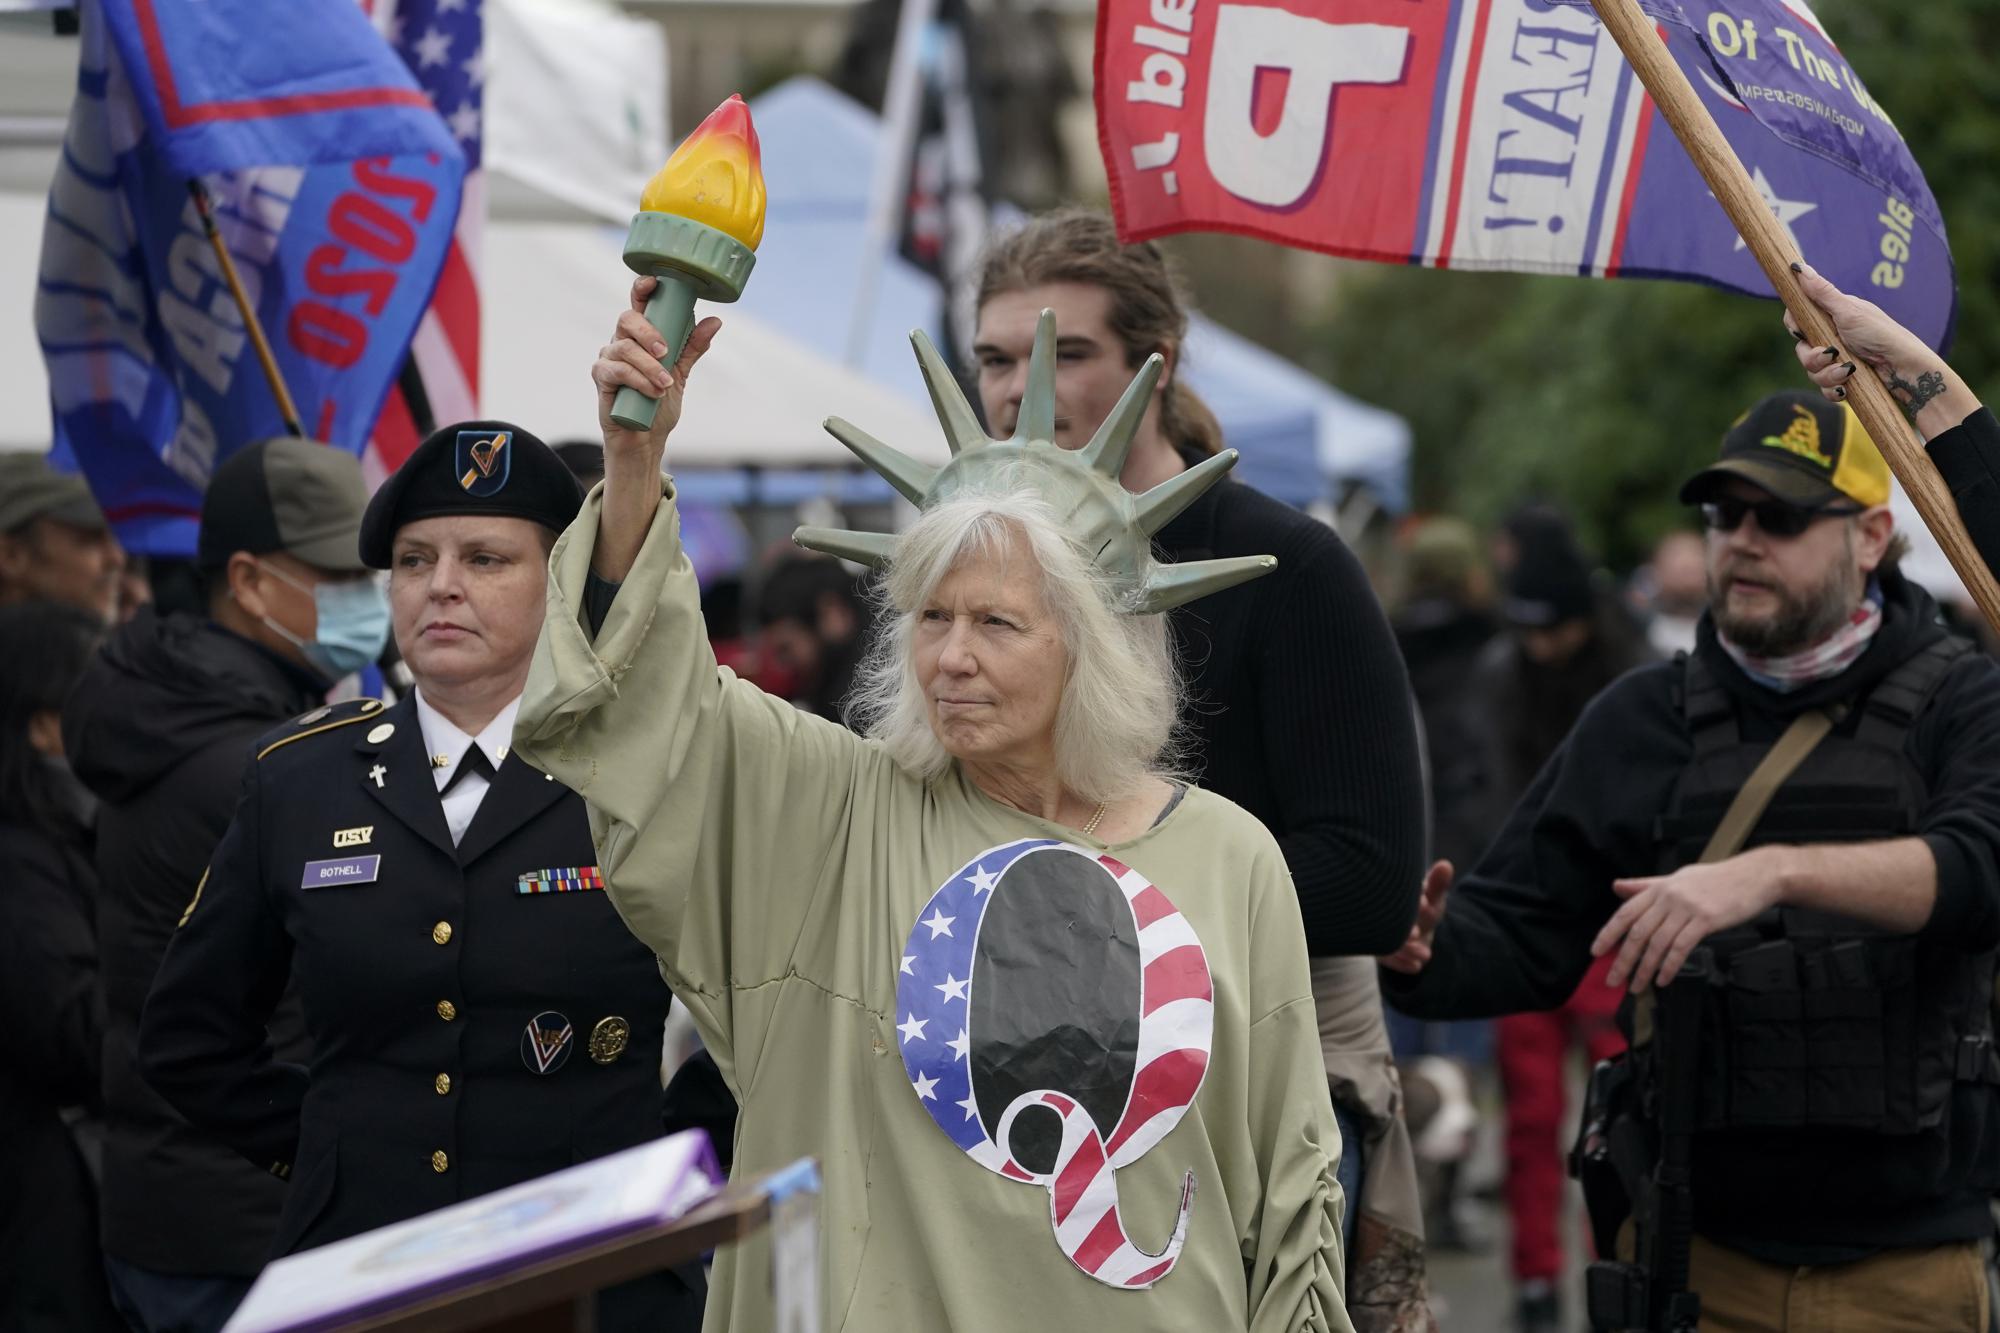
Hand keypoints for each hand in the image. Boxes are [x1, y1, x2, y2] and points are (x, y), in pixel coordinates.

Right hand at [592, 275, 721, 457]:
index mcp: (641, 335)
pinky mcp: (601, 378)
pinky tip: (653, 391)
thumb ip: (693, 347)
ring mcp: (609, 358)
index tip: (653, 283)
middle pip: (627, 319)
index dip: (642, 289)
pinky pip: (617, 370)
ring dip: (649, 366)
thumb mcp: (681, 372)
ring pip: (624, 347)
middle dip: (649, 332)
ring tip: (665, 385)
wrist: (645, 438)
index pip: (638, 304)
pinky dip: (638, 380)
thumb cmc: (659, 402)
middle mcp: (622, 341)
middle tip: (667, 352)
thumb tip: (715, 322)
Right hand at [1381, 860, 1451, 974]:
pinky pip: (1383, 958)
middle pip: (1385, 920)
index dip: (1410, 900)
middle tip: (1418, 935)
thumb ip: (1438, 883)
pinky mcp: (1375, 949)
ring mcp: (1373, 930)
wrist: (1414, 929)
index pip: (1393, 895)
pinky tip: (1416, 967)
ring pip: (1383, 941)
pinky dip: (1400, 963)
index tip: (1424, 905)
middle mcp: (1377, 910)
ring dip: (1403, 949)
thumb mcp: (1433, 896)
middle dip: (1402, 928)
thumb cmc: (1423, 907)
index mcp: (1389, 893)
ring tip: (1426, 955)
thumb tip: (1446, 866)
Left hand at [1593, 852, 1784, 992]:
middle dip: (1623, 960)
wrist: (1756, 875)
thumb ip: (1647, 885)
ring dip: (1645, 969)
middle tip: (1613, 980)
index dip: (1608, 933)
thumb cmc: (1717, 879)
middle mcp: (1668, 897)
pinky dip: (1669, 967)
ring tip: (1636, 987)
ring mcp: (1687, 908)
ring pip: (1657, 943)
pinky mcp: (1706, 920)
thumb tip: (1617, 886)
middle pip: (1638, 933)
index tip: (1596, 952)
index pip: (1625, 913)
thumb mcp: (1678, 878)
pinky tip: (1663, 980)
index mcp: (1659, 888)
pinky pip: (1681, 948)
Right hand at [1784, 263, 1929, 405]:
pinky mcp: (1843, 380)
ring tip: (1849, 372)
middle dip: (1813, 358)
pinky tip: (1847, 388)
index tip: (1803, 332)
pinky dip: (1833, 390)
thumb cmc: (1881, 334)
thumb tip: (1798, 267)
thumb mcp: (1848, 311)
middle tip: (1832, 354)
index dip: (1795, 328)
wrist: (1905, 368)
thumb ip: (1821, 292)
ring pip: (1812, 372)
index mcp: (1832, 317)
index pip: (1797, 320)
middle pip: (1801, 349)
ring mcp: (1837, 360)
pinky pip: (1823, 389)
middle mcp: (1832, 337)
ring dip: (1827, 375)